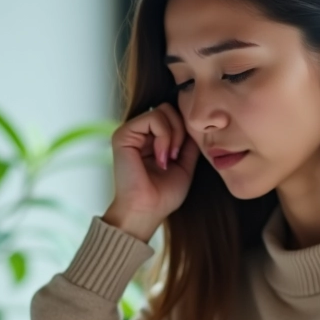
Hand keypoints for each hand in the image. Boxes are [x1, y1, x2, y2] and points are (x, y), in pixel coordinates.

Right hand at [105, 102, 200, 241]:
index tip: (182, 155)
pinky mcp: (123, 134)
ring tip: (168, 158)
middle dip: (181, 129)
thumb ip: (188, 142)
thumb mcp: (184, 164)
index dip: (185, 130)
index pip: (173, 115)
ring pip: (163, 110)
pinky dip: (164, 136)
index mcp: (151, 138)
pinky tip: (161, 157)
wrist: (148, 211)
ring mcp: (130, 132)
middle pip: (169, 108)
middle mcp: (139, 132)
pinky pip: (154, 117)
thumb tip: (195, 122)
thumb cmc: (163, 195)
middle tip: (176, 155)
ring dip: (174, 135)